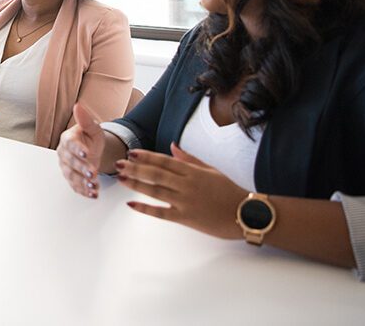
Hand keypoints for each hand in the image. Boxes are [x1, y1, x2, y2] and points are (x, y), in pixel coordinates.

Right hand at [57, 103, 104, 198]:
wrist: (93, 150)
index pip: (70, 144)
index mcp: (67, 139)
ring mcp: (67, 168)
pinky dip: (84, 191)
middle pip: (70, 162)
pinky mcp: (72, 179)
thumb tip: (78, 106)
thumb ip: (85, 120)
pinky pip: (76, 186)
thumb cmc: (91, 138)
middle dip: (82, 168)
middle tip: (93, 172)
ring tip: (94, 185)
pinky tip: (93, 193)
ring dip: (83, 182)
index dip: (77, 149)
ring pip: (72, 176)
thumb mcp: (92, 128)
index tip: (86, 153)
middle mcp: (64, 154)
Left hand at [117, 143, 244, 239]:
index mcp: (193, 171)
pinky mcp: (185, 218)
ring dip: (136, 184)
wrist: (245, 214)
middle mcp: (186, 184)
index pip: (165, 161)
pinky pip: (161, 213)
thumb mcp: (211, 170)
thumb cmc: (229, 191)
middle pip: (156, 174)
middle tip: (119, 164)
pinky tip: (132, 204)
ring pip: (155, 191)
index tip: (132, 153)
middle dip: (135, 168)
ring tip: (121, 179)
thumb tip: (172, 147)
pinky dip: (146, 208)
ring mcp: (185, 201)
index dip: (147, 156)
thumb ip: (190, 159)